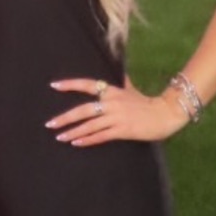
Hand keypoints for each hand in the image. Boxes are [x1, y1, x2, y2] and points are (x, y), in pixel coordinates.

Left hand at [46, 77, 189, 145]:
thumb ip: (120, 82)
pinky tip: (76, 143)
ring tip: (60, 137)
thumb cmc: (146, 103)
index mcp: (113, 91)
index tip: (54, 85)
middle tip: (50, 124)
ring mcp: (117, 116)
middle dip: (65, 117)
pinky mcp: (123, 129)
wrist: (166, 114)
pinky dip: (88, 140)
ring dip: (73, 131)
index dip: (71, 84)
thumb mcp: (131, 89)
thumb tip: (116, 71)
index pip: (88, 85)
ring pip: (90, 125)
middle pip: (84, 109)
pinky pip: (101, 136)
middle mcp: (113, 102)